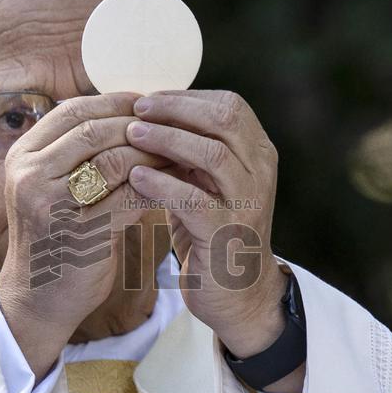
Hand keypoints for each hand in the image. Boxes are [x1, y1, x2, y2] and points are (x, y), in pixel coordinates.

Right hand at [0, 92, 167, 377]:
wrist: (39, 301)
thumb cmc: (56, 239)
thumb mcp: (52, 188)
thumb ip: (75, 154)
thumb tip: (126, 114)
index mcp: (22, 156)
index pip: (72, 110)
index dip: (114, 102)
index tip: (149, 104)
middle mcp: (29, 174)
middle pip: (93, 128)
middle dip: (138, 124)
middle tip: (173, 125)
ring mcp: (51, 203)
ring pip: (113, 158)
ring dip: (152, 152)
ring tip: (180, 151)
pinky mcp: (80, 232)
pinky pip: (128, 194)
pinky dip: (157, 184)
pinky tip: (177, 183)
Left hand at [126, 89, 289, 360]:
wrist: (238, 295)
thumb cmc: (212, 232)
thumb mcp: (207, 183)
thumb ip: (191, 151)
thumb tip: (150, 111)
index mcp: (257, 154)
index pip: (230, 105)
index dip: (187, 97)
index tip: (148, 98)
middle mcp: (259, 173)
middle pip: (225, 120)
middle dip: (177, 109)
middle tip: (138, 108)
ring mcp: (247, 203)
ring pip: (212, 155)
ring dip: (168, 140)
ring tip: (132, 134)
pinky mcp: (226, 234)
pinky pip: (194, 200)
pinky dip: (162, 185)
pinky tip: (135, 178)